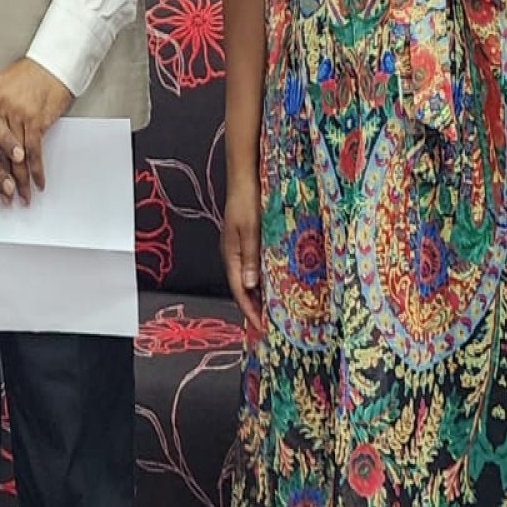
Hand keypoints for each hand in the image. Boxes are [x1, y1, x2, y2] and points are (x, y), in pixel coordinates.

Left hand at [0, 58, 71, 200]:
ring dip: (18, 181)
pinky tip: (37, 183)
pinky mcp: (36, 120)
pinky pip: (34, 152)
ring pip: (14, 156)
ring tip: (18, 197)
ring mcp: (17, 115)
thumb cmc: (34, 72)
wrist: (54, 61)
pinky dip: (36, 171)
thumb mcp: (6, 85)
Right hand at [222, 172, 263, 333]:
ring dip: (260, 295)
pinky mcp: (248, 241)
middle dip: (254, 308)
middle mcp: (234, 255)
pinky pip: (255, 267)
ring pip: (249, 279)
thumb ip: (250, 258)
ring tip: (275, 311)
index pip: (239, 290)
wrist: (244, 178)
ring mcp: (240, 248)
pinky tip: (275, 284)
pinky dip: (263, 280)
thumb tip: (248, 286)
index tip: (262, 328)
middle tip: (271, 326)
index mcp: (230, 255)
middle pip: (243, 288)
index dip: (250, 310)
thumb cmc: (246, 201)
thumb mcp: (250, 231)